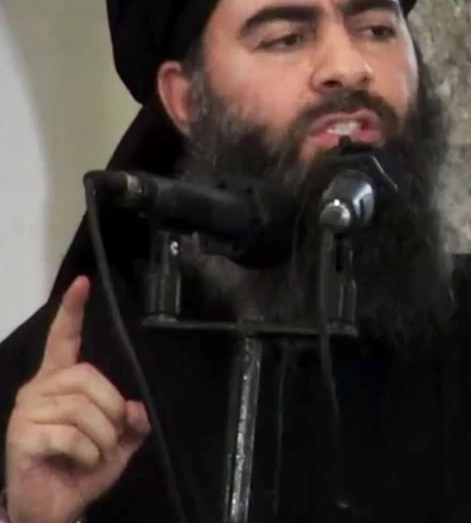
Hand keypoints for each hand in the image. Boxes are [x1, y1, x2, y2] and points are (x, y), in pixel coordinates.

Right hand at [4, 277, 149, 522]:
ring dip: (101, 438)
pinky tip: (77, 462)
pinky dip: (88, 453)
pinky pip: (72, 435)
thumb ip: (132, 422)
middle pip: (89, 378)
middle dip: (111, 410)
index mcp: (60, 383)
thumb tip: (136, 407)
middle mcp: (39, 389)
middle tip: (107, 438)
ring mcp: (26, 411)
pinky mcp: (21, 435)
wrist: (54, 507)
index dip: (72, 312)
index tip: (82, 283)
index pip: (63, 340)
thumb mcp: (119, 443)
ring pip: (83, 409)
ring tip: (91, 454)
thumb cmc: (82, 470)